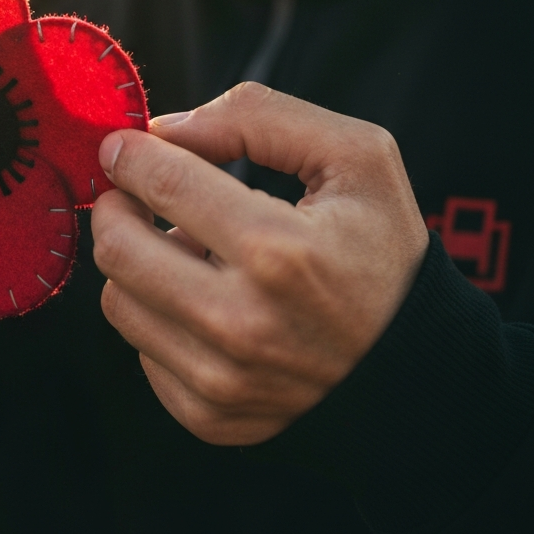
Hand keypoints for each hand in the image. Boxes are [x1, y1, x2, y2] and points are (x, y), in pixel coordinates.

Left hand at [91, 82, 428, 445]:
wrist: (416, 368)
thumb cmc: (381, 250)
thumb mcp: (356, 156)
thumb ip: (259, 117)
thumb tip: (165, 130)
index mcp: (278, 251)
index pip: (161, 182)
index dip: (129, 152)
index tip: (121, 145)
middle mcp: (241, 323)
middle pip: (117, 248)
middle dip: (117, 205)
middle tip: (136, 192)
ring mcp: (222, 379)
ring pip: (118, 301)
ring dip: (139, 262)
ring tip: (186, 247)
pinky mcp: (210, 415)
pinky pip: (141, 349)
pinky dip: (160, 315)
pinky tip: (203, 299)